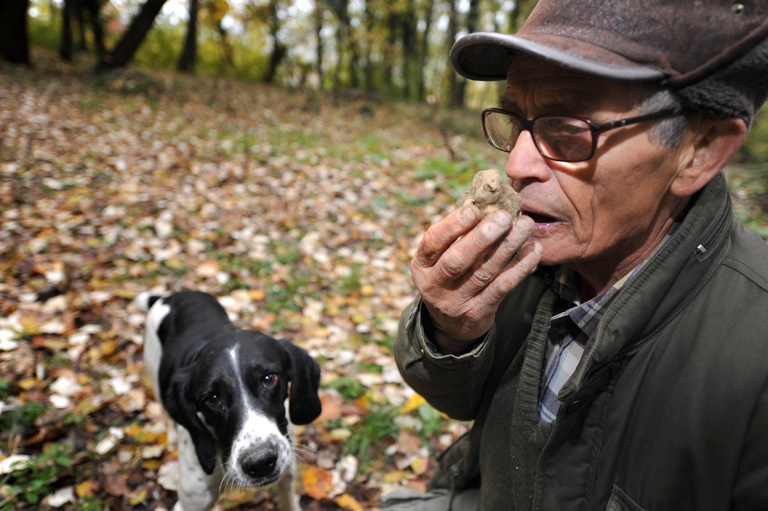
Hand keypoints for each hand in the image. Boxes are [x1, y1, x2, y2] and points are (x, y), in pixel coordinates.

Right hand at [410, 205, 541, 353]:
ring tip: (525, 226)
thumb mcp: (440, 260)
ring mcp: (455, 302)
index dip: (452, 225)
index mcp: (421, 266)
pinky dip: (520, 267)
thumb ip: (455, 236)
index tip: (474, 210)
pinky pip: (502, 287)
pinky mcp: (478, 313)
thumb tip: (485, 201)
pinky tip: (533, 250)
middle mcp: (434, 285)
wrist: (452, 325)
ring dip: (508, 246)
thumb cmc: (450, 278)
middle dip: (482, 237)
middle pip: (457, 260)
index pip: (432, 242)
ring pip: (484, 272)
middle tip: (504, 216)